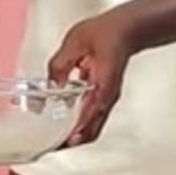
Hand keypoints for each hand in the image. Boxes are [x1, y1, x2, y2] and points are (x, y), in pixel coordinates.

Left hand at [48, 10, 136, 146]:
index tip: (61, 140)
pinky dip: (78, 125)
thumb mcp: (75, 42)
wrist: (126, 29)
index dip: (75, 127)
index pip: (90, 112)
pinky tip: (62, 123)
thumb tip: (50, 86)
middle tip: (51, 146)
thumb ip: (60, 65)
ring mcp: (107, 98)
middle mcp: (108, 96)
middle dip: (72, 140)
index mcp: (104, 82)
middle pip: (92, 129)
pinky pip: (91, 118)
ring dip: (74, 135)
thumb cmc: (105, 32)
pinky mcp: (103, 97)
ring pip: (92, 127)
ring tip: (54, 139)